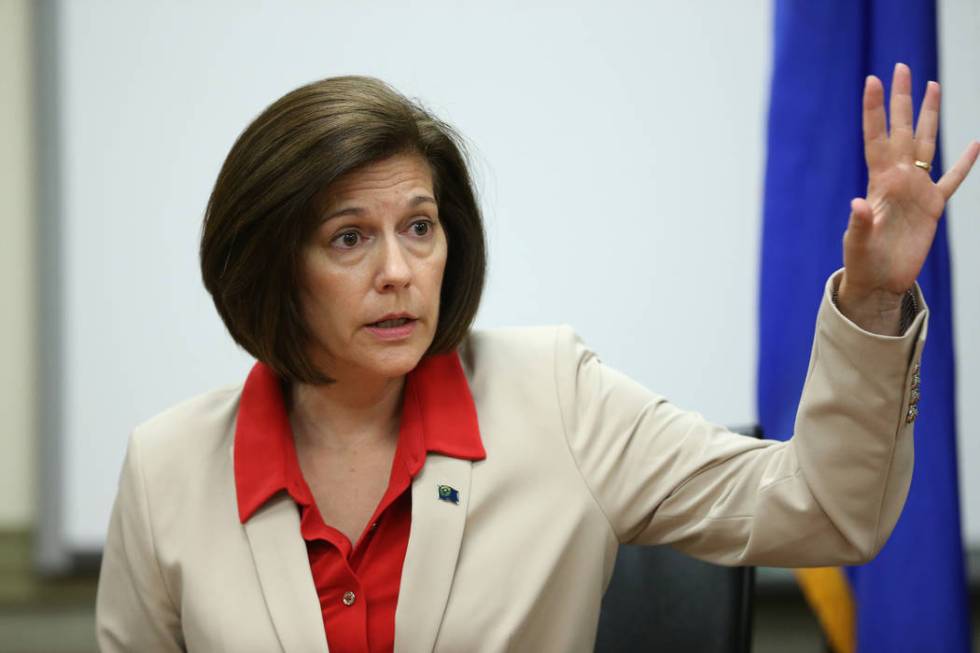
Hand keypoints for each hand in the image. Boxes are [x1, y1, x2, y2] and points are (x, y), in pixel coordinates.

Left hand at [837, 62, 978, 333]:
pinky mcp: (932, 207)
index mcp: (879, 183)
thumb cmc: (863, 263)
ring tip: (933, 86)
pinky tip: (976, 142)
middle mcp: (898, 179)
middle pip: (903, 129)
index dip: (874, 110)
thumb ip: (859, 223)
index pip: (876, 137)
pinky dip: (965, 163)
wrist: (879, 282)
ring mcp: (916, 190)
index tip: (872, 80)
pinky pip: (952, 179)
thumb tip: (858, 205)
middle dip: (903, 99)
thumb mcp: (857, 243)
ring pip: (927, 143)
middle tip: (902, 67)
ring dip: (930, 115)